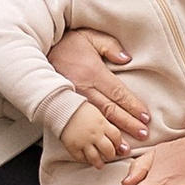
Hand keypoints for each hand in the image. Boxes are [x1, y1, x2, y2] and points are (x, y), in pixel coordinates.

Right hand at [46, 27, 153, 150]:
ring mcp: (74, 98)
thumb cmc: (67, 44)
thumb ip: (110, 46)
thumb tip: (127, 59)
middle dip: (128, 123)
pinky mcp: (66, 104)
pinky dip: (94, 134)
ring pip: (97, 119)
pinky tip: (102, 143)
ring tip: (124, 147)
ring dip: (112, 134)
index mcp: (93, 72)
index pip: (118, 92)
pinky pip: (83, 122)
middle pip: (110, 110)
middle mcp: (84, 88)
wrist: (39, 52)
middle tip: (143, 134)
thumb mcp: (90, 37)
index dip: (133, 106)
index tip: (145, 117)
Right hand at [58, 102, 122, 166]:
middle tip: (109, 155)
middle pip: (109, 150)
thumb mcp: (98, 114)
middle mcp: (94, 134)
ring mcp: (83, 141)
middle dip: (111, 155)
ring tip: (100, 164)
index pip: (117, 138)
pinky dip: (85, 161)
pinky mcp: (72, 147)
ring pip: (96, 158)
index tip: (117, 146)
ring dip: (100, 163)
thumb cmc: (80, 109)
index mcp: (102, 124)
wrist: (62, 108)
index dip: (119, 144)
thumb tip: (117, 137)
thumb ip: (107, 125)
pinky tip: (87, 159)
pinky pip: (81, 159)